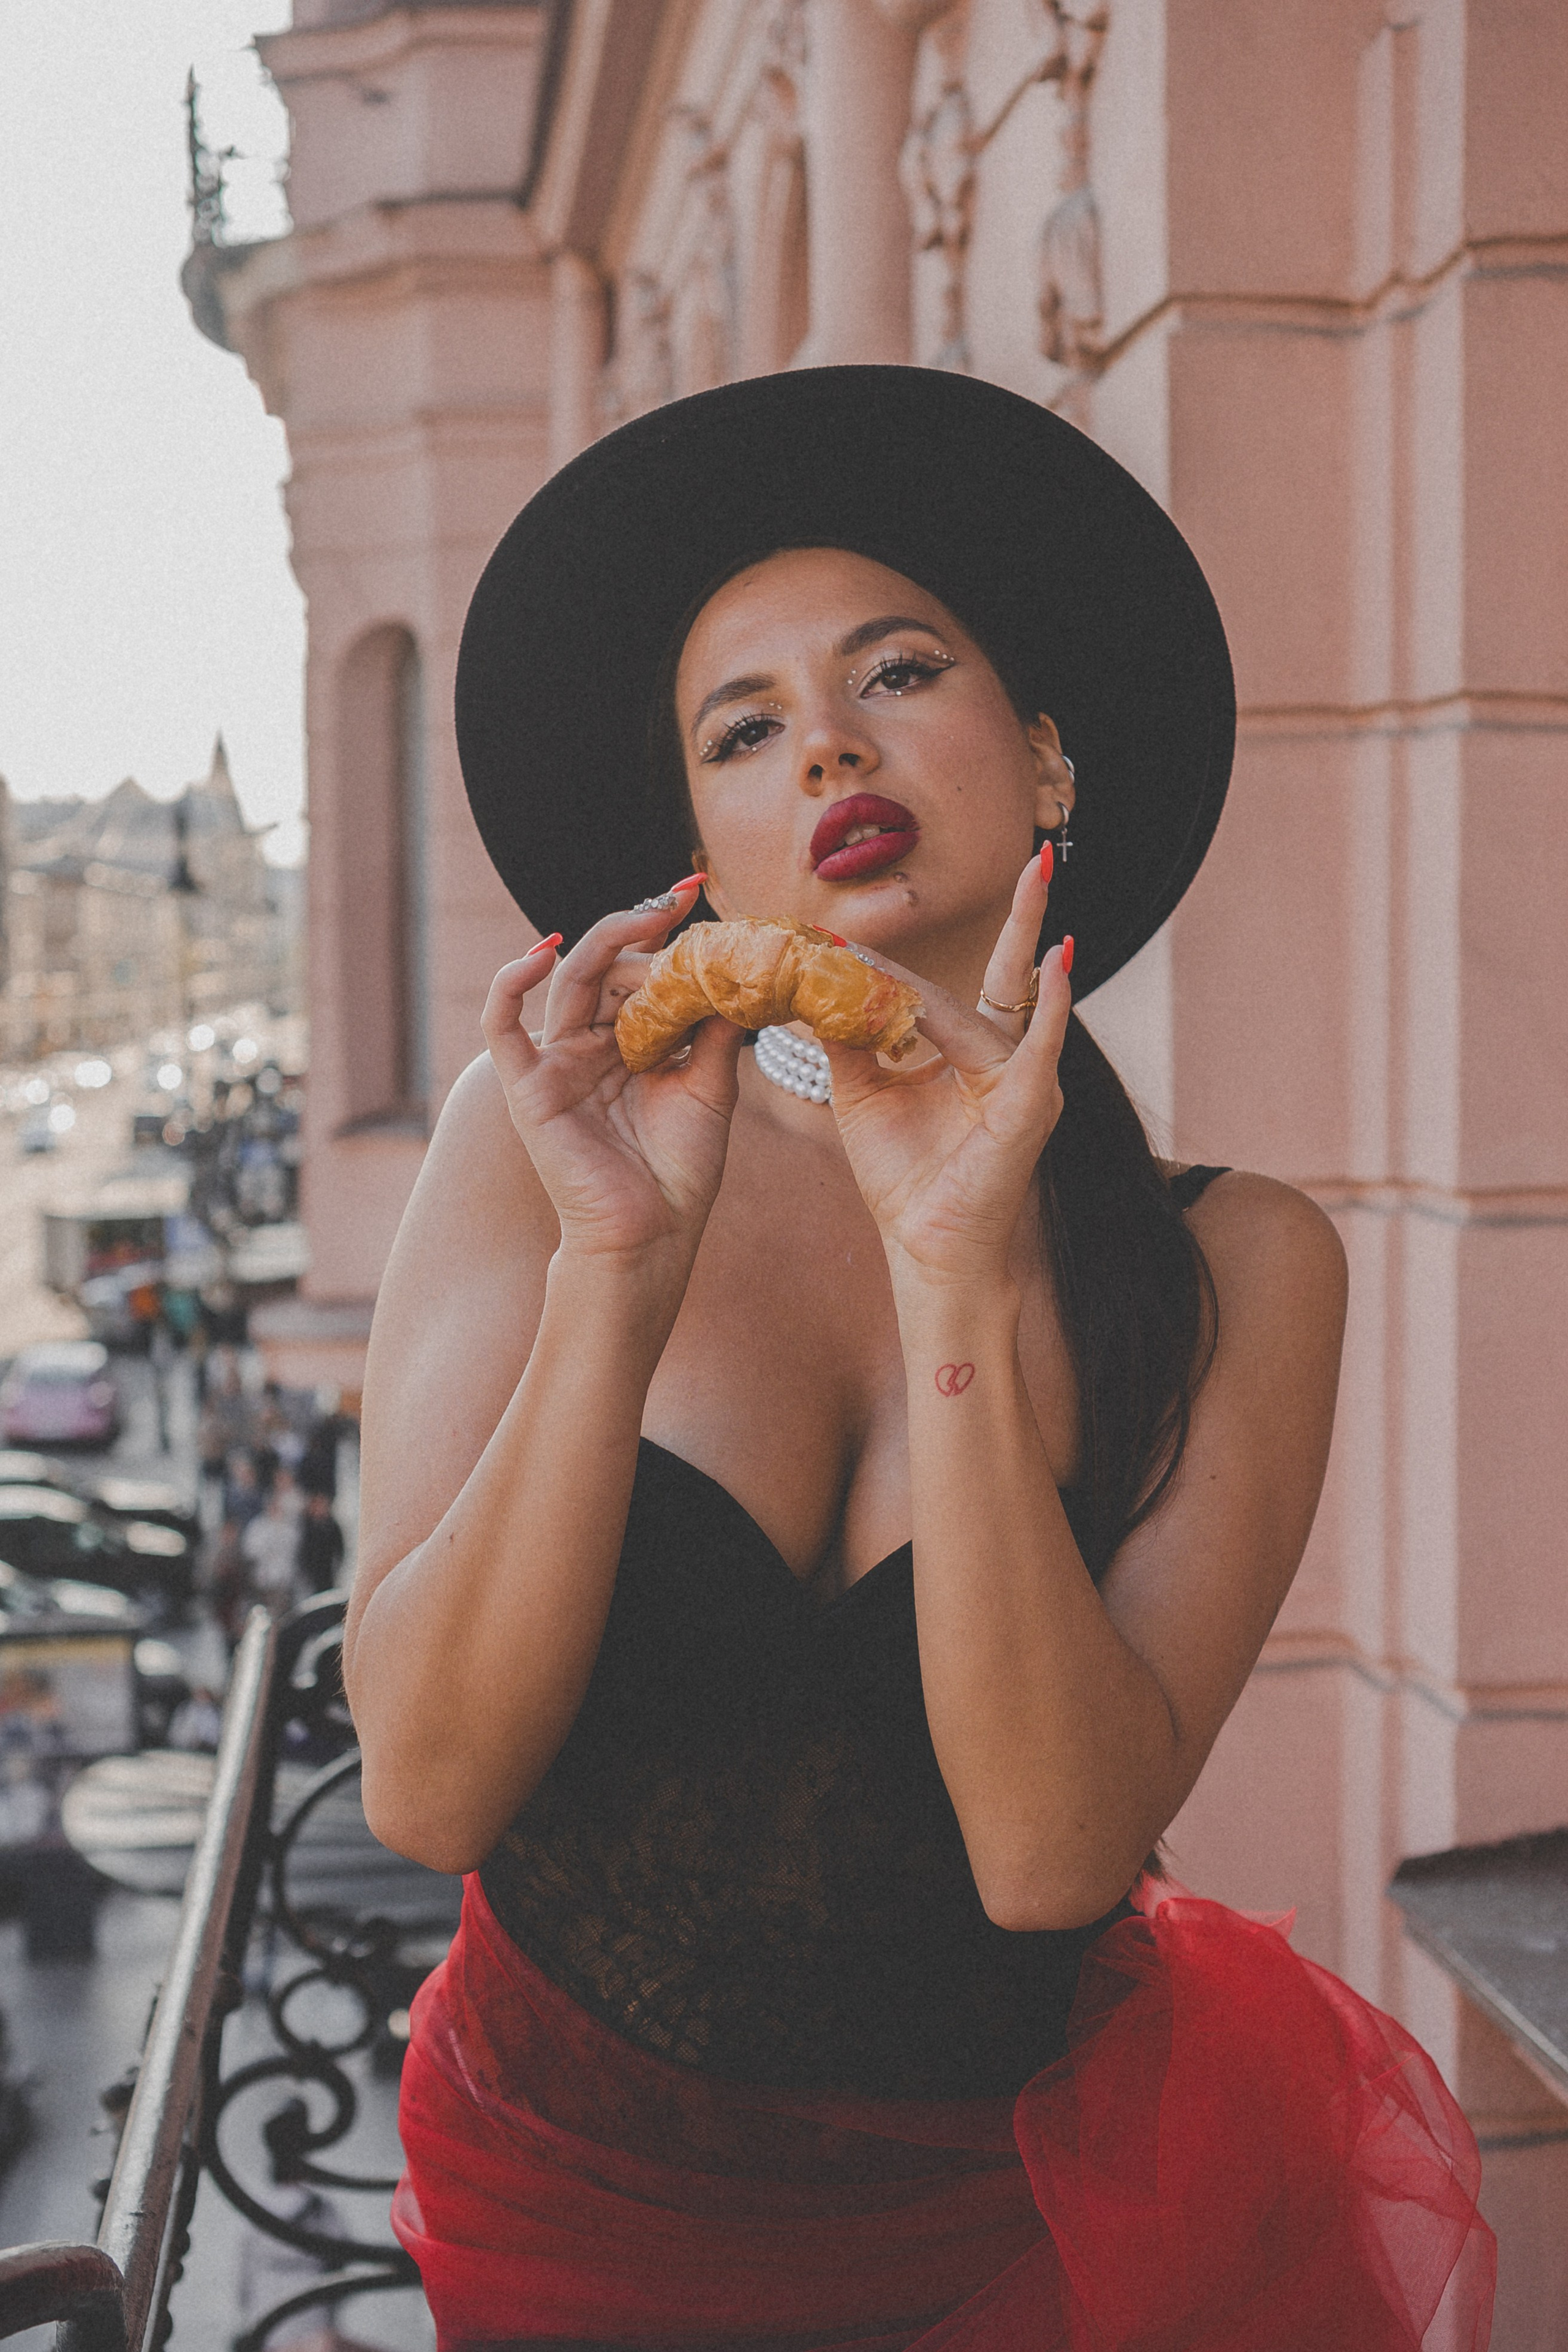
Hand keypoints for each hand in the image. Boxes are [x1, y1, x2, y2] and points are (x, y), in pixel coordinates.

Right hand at [481, 884, 744, 1274]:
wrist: (652, 1236)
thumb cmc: (680, 1172)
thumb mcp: (708, 1087)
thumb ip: (712, 1031)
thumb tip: (736, 971)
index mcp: (631, 1047)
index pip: (641, 975)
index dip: (664, 936)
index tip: (697, 896)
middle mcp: (591, 1047)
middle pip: (607, 969)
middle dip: (643, 931)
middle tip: (681, 905)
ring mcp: (556, 1063)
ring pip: (569, 981)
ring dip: (607, 941)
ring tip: (649, 916)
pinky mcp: (527, 1086)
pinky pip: (502, 1025)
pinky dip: (512, 981)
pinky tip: (541, 950)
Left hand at [822, 855, 1072, 1289]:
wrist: (927, 1248)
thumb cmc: (903, 1177)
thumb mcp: (860, 1094)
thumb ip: (844, 1039)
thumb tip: (809, 986)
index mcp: (968, 1054)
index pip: (934, 989)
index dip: (889, 965)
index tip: (838, 934)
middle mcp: (1005, 1059)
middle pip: (1008, 972)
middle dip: (1026, 912)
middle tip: (1037, 854)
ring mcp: (1024, 1081)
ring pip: (994, 1004)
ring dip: (1016, 940)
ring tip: (1024, 883)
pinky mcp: (1032, 1106)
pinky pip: (1043, 1046)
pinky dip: (1056, 1003)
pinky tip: (1063, 959)